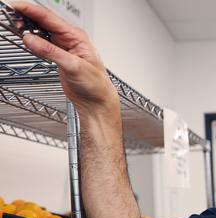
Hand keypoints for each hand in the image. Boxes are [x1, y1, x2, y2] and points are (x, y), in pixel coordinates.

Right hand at [10, 1, 119, 116]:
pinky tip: (25, 39)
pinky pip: (42, 42)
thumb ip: (51, 52)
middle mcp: (70, 39)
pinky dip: (32, 39)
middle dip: (26, 16)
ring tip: (14, 26)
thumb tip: (31, 39)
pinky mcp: (58, 56)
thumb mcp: (73, 66)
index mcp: (77, 36)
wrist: (97, 101)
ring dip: (28, 27)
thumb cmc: (96, 85)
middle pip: (44, 21)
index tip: (15, 6)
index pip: (49, 18)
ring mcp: (63, 47)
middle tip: (10, 16)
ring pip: (42, 31)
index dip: (30, 10)